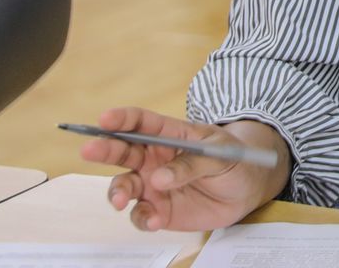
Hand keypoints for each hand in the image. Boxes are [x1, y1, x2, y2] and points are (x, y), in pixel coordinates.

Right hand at [80, 106, 289, 232]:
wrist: (248, 189)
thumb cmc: (234, 160)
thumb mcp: (221, 154)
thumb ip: (192, 164)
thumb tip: (158, 178)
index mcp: (169, 136)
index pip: (142, 123)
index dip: (122, 119)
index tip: (105, 119)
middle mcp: (154, 160)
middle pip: (122, 153)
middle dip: (104, 150)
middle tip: (90, 150)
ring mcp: (153, 186)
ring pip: (123, 186)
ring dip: (117, 192)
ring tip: (121, 200)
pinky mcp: (158, 210)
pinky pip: (141, 215)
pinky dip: (144, 218)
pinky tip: (155, 219)